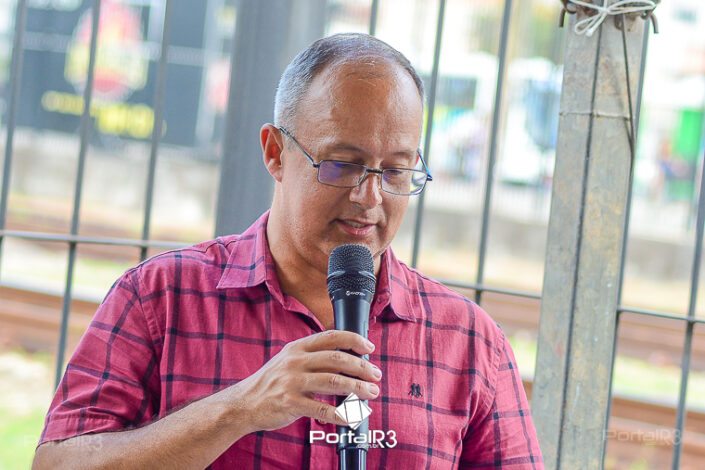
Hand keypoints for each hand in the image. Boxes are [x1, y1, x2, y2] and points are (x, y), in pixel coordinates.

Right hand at [231, 330, 381, 432]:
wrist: (243, 403)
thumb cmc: (271, 382)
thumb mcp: (288, 360)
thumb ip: (312, 357)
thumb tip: (347, 359)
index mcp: (297, 347)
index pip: (331, 336)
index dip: (353, 339)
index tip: (369, 348)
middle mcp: (295, 361)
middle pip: (337, 358)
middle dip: (361, 367)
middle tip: (375, 375)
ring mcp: (292, 382)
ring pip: (334, 381)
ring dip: (357, 388)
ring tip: (370, 393)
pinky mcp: (290, 403)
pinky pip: (322, 408)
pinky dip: (341, 413)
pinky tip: (352, 417)